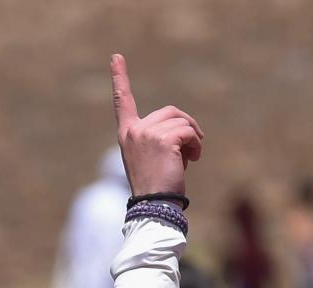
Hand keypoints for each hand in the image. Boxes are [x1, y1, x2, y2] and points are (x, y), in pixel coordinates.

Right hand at [111, 54, 202, 197]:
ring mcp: (147, 133)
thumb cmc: (155, 188)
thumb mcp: (151, 159)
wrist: (154, 206)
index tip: (116, 57)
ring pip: (182, 122)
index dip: (120, 78)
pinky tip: (193, 159)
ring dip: (193, 138)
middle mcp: (134, 130)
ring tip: (191, 158)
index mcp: (127, 134)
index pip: (123, 102)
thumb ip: (159, 138)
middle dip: (186, 127)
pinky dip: (196, 144)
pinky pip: (188, 132)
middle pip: (170, 112)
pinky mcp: (163, 139)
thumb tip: (186, 131)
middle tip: (192, 150)